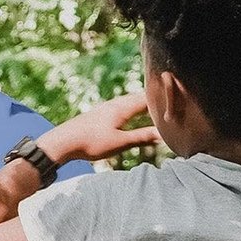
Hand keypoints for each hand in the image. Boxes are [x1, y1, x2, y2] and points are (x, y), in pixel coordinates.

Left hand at [41, 92, 158, 164]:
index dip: (163, 98)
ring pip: (129, 101)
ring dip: (142, 102)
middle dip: (154, 98)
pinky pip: (121, 106)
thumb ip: (141, 137)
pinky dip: (131, 107)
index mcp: (123, 107)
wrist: (63, 141)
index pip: (148, 98)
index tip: (177, 98)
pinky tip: (128, 113)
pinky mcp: (99, 113)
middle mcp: (115, 103)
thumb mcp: (119, 143)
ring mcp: (106, 107)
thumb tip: (162, 135)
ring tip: (153, 105)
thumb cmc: (90, 142)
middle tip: (169, 99)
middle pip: (140, 97)